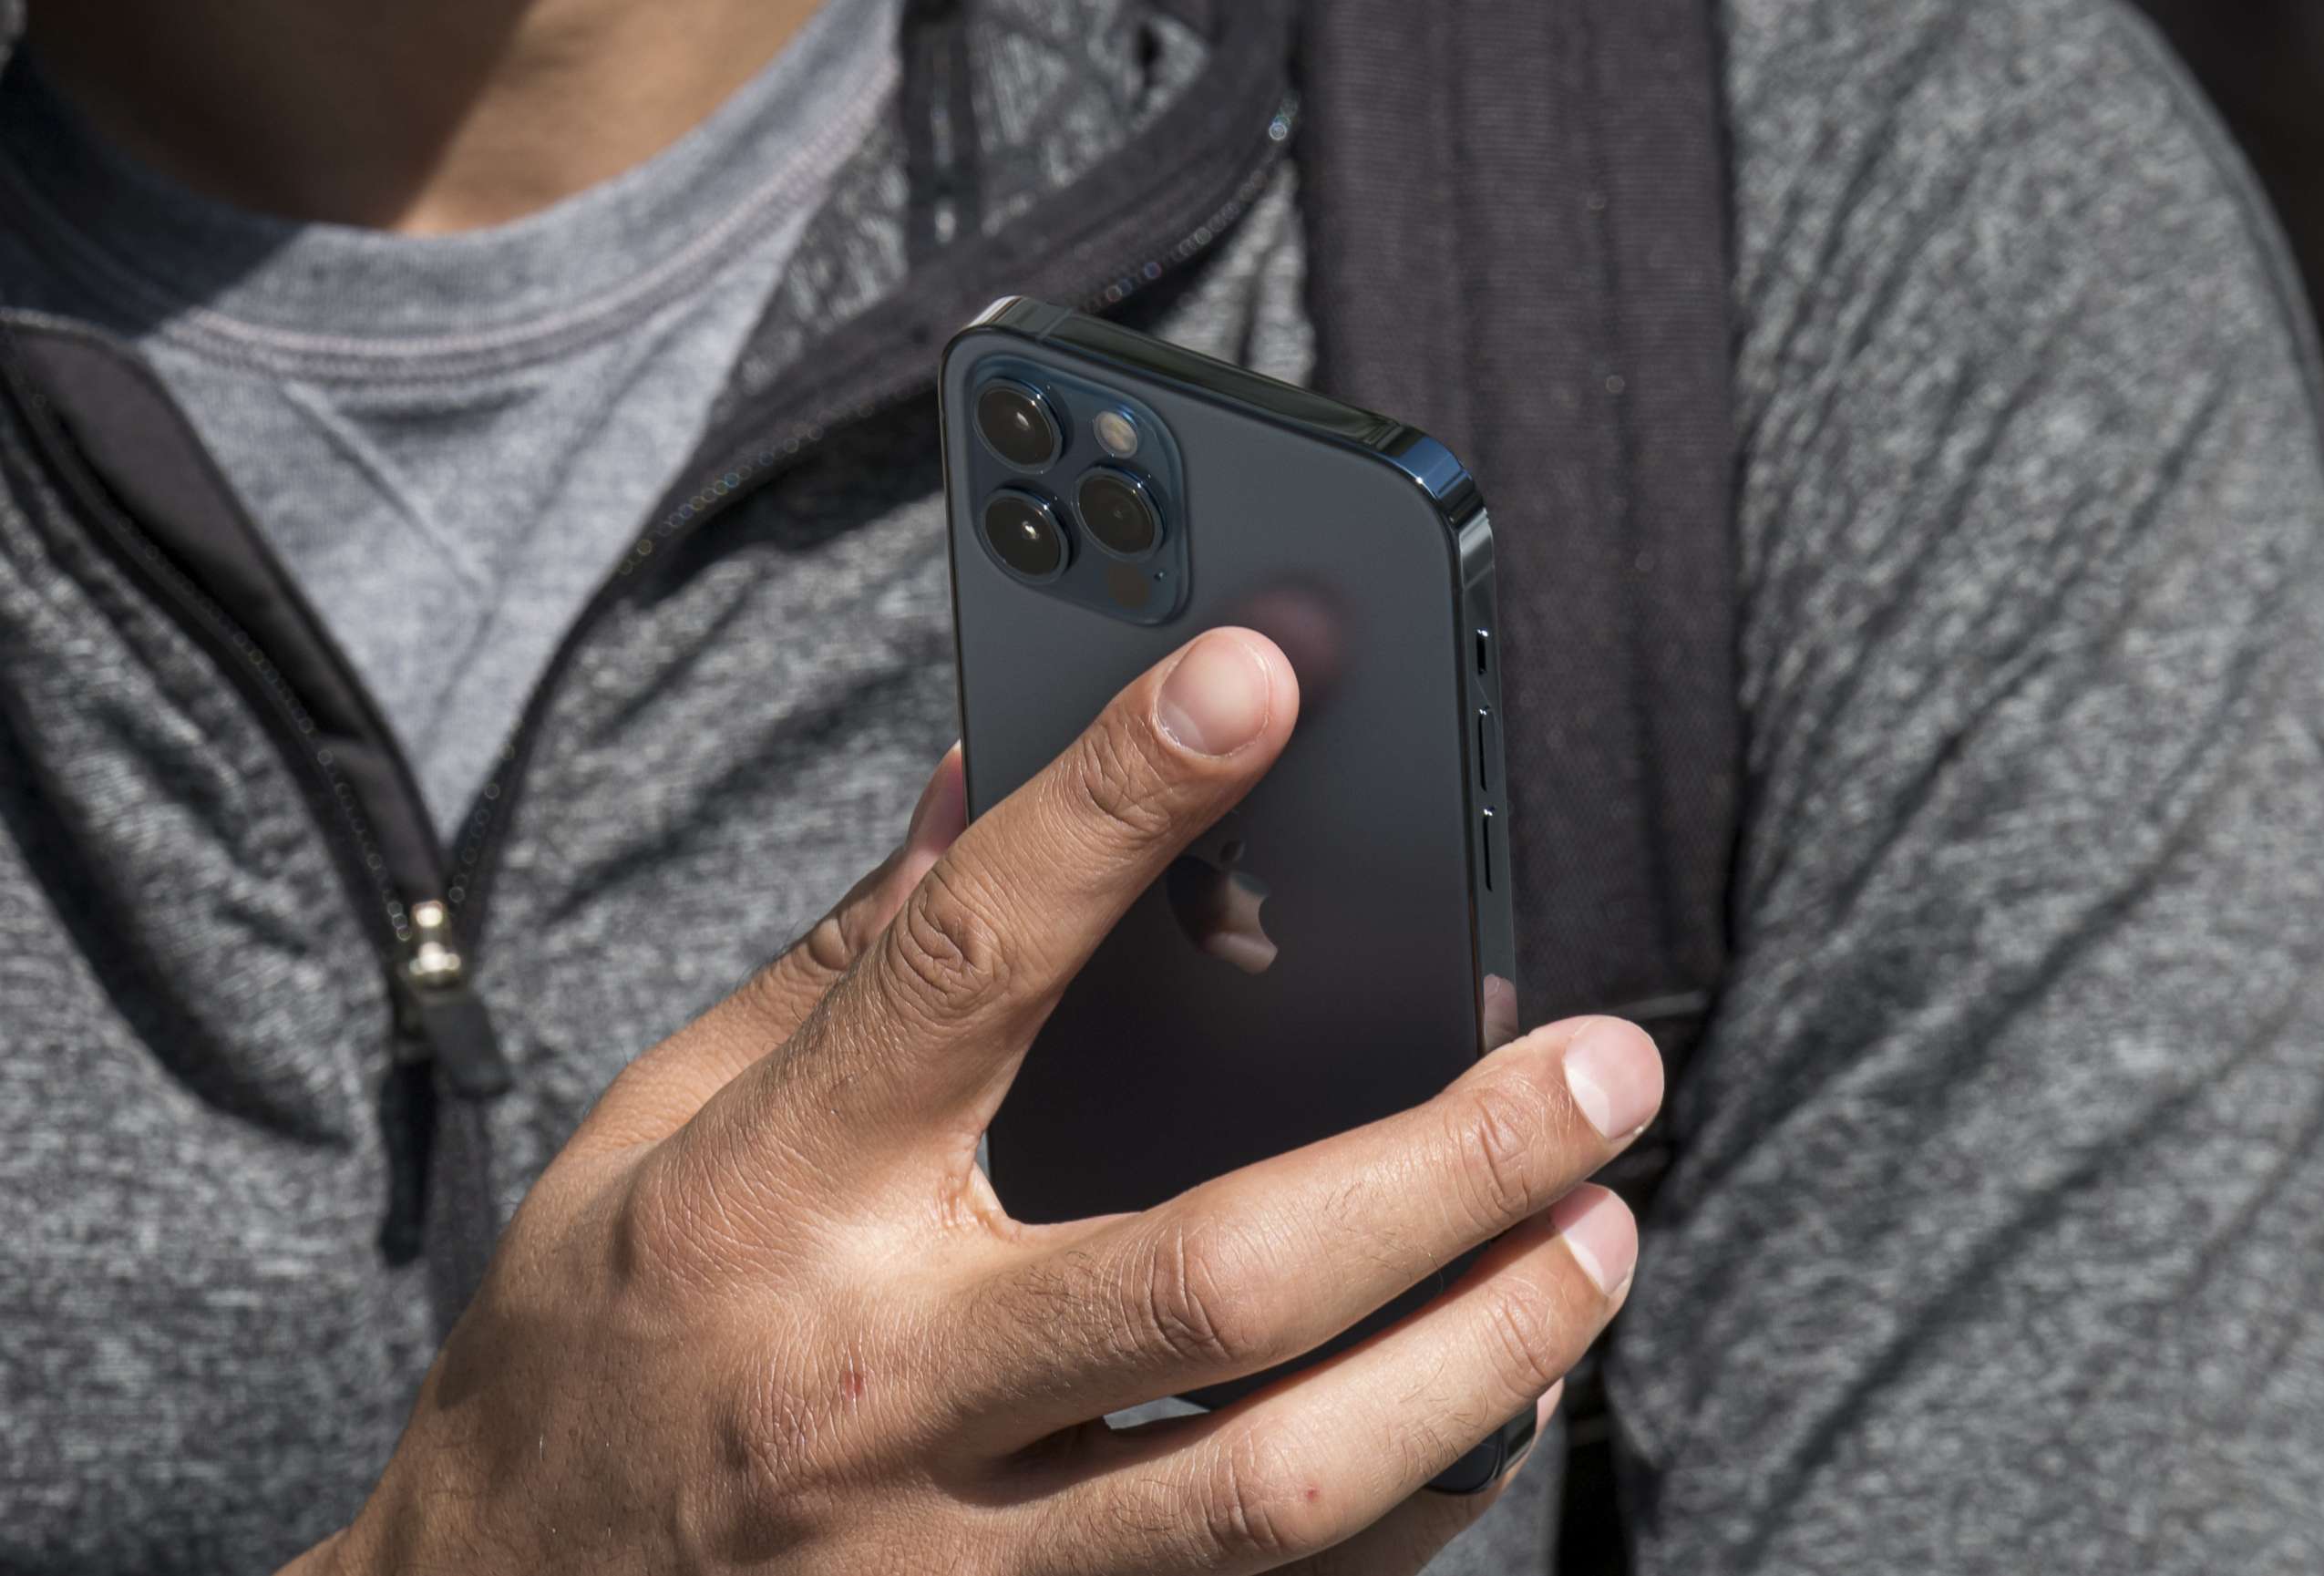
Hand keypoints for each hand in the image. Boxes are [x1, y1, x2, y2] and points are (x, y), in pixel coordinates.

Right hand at [298, 629, 1661, 1575]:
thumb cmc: (584, 1357)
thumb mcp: (656, 1128)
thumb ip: (837, 970)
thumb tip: (980, 785)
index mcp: (767, 1206)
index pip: (964, 968)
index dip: (1116, 806)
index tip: (1258, 677)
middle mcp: (872, 1395)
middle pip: (1211, 1279)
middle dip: (1446, 1165)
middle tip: (1604, 1067)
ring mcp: (948, 1572)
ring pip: (1274, 1487)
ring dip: (1480, 1356)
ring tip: (1600, 1238)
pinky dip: (1412, 1507)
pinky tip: (1490, 1406)